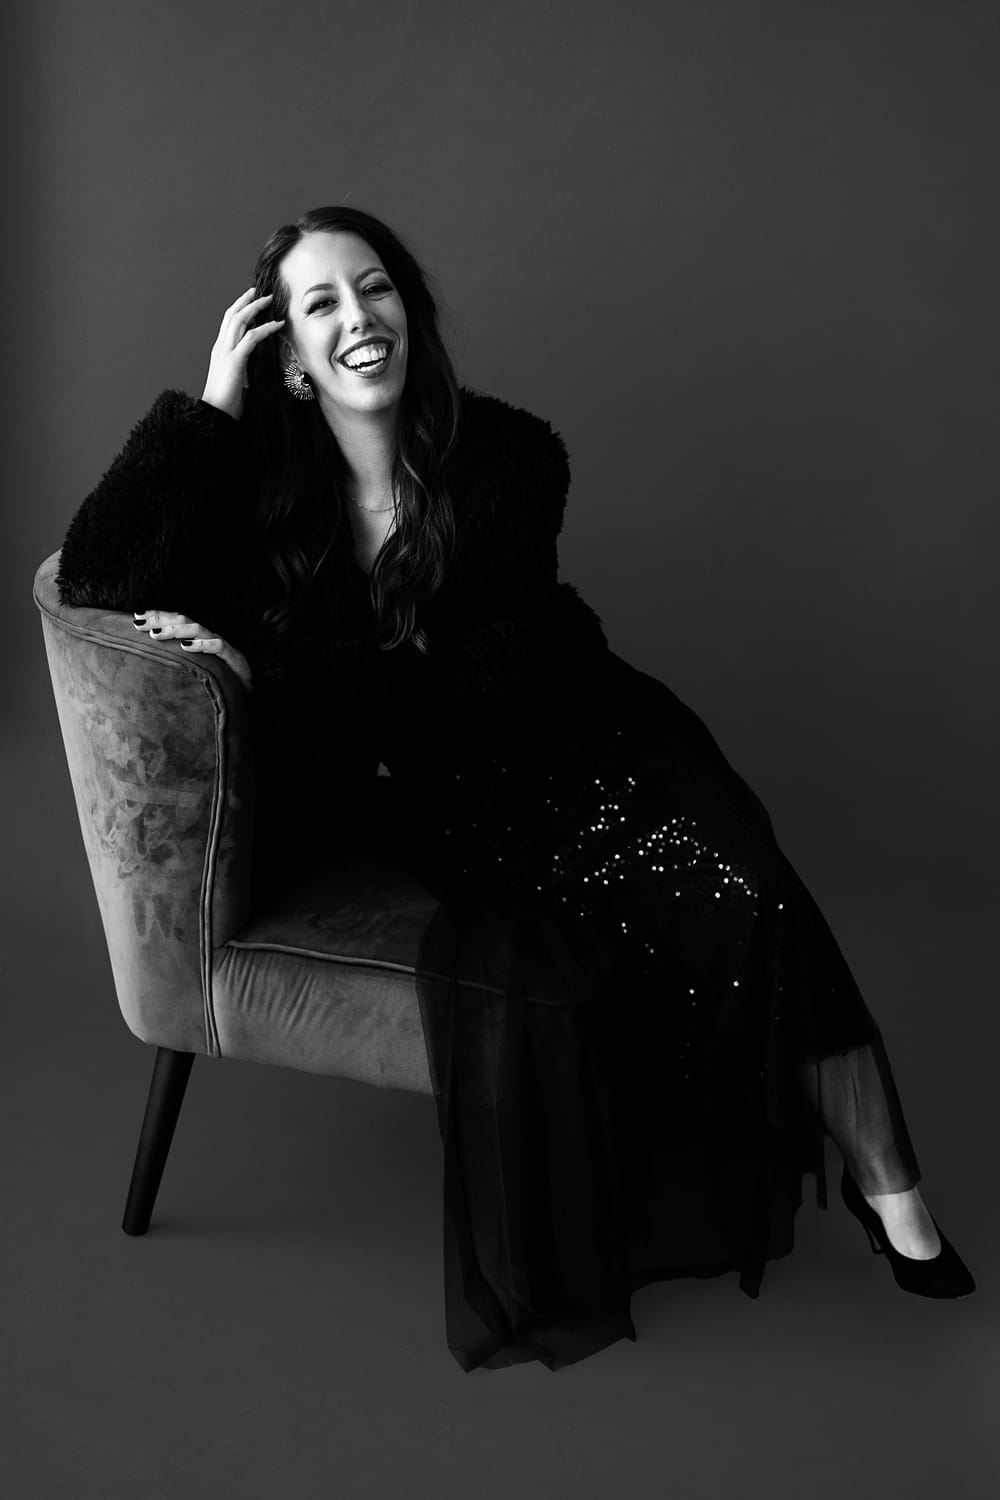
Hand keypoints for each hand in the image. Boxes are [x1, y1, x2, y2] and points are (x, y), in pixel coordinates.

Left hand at [133, 610, 253, 695]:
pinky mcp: (234, 658)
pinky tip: (186, 646)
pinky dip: (202, 644)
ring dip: (175, 630)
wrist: (248, 695)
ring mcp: (221, 646)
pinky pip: (218, 646)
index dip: (158, 616)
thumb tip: (149, 660)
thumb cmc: (220, 683)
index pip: (177, 621)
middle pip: (184, 620)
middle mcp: (209, 638)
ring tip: (156, 634)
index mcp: (199, 639)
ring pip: (198, 629)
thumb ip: (178, 663)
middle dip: (161, 619)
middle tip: (140, 624)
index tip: (137, 617)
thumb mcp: (195, 671)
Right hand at [200, 286, 284, 421]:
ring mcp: (226, 352)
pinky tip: (278, 325)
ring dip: (257, 308)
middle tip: (263, 292)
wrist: (214, 414)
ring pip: (240, 320)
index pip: (229, 322)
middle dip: (247, 300)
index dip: (240, 308)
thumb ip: (244, 368)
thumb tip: (256, 367)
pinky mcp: (234, 361)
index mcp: (220, 350)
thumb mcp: (236, 380)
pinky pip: (251, 338)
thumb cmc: (226, 402)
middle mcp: (221, 347)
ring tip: (272, 301)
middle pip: (233, 315)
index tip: (252, 299)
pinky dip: (265, 329)